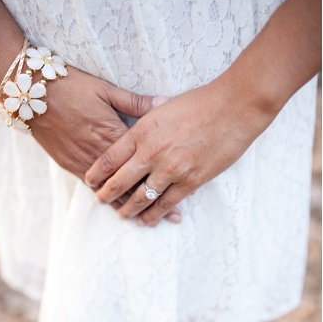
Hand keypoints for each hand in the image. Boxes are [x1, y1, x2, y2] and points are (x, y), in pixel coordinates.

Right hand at [27, 66, 180, 222]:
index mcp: (114, 135)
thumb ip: (137, 102)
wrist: (28, 90)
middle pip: (131, 184)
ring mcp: (83, 161)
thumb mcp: (107, 90)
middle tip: (173, 218)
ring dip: (132, 207)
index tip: (183, 191)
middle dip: (153, 202)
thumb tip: (165, 102)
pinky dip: (109, 201)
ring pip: (112, 192)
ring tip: (150, 222)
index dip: (163, 180)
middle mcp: (100, 153)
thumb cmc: (71, 86)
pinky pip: (93, 189)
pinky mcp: (70, 164)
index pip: (144, 164)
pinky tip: (121, 211)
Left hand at [84, 0, 320, 226]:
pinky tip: (148, 219)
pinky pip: (167, 202)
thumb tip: (138, 122)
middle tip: (100, 201)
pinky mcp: (191, 180)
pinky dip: (155, 213)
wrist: (233, 108)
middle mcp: (151, 153)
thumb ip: (147, 118)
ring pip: (142, 197)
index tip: (89, 181)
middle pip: (120, 181)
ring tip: (123, 216)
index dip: (96, 173)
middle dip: (107, 194)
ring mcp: (171, 169)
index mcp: (141, 131)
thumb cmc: (202, 102)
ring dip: (129, 209)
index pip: (108, 158)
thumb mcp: (164, 105)